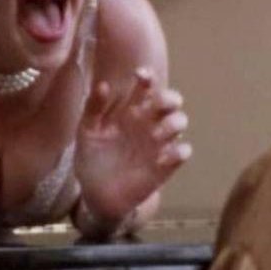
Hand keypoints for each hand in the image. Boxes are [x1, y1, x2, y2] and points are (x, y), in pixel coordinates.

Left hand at [75, 68, 191, 224]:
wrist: (96, 193)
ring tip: (155, 134)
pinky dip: (178, 151)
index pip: (145, 86)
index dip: (147, 77)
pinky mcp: (165, 164)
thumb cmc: (92, 155)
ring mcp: (158, 142)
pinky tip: (161, 158)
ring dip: (174, 123)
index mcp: (130, 109)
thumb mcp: (87, 130)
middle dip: (169, 97)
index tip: (140, 76)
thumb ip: (93, 107)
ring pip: (180, 121)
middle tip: (158, 105)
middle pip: (170, 100)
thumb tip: (103, 84)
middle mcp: (148, 122)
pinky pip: (183, 152)